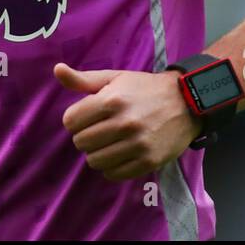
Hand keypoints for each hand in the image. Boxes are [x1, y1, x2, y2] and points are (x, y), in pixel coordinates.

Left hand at [55, 63, 202, 181]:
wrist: (187, 102)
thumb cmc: (144, 88)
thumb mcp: (114, 77)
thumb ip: (83, 79)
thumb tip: (57, 69)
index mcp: (111, 100)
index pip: (70, 121)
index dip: (75, 119)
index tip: (88, 117)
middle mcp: (123, 123)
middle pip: (81, 142)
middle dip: (85, 136)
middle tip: (99, 130)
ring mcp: (137, 144)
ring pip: (94, 161)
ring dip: (97, 153)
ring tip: (109, 143)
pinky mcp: (148, 161)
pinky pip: (114, 174)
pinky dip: (112, 167)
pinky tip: (119, 154)